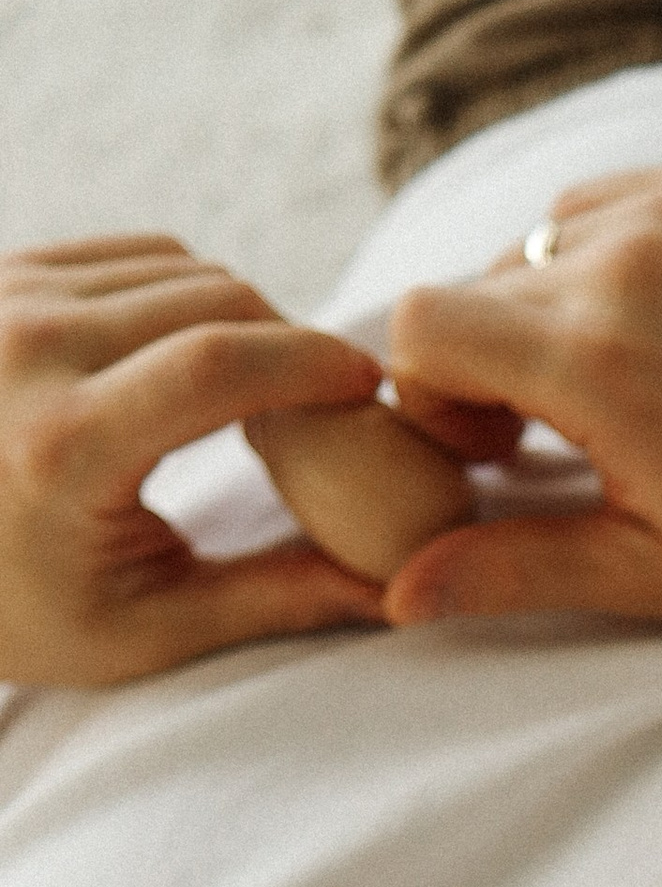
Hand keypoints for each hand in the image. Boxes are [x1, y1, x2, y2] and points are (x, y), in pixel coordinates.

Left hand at [0, 238, 386, 682]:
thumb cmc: (23, 610)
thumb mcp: (146, 630)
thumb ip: (275, 601)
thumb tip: (397, 595)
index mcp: (63, 447)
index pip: (218, 366)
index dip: (313, 366)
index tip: (370, 389)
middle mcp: (25, 349)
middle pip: (213, 301)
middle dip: (290, 344)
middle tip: (332, 406)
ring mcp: (6, 296)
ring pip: (180, 268)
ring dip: (246, 320)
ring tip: (271, 390)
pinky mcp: (4, 271)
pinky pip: (134, 256)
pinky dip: (189, 297)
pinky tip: (204, 358)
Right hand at [377, 164, 661, 630]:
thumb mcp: (652, 575)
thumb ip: (514, 571)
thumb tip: (393, 595)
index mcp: (600, 362)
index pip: (417, 328)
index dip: (428, 397)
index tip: (490, 454)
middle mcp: (628, 260)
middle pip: (466, 289)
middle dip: (481, 367)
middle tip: (549, 440)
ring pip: (525, 248)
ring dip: (539, 315)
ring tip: (613, 392)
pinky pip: (592, 210)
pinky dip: (595, 268)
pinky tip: (657, 337)